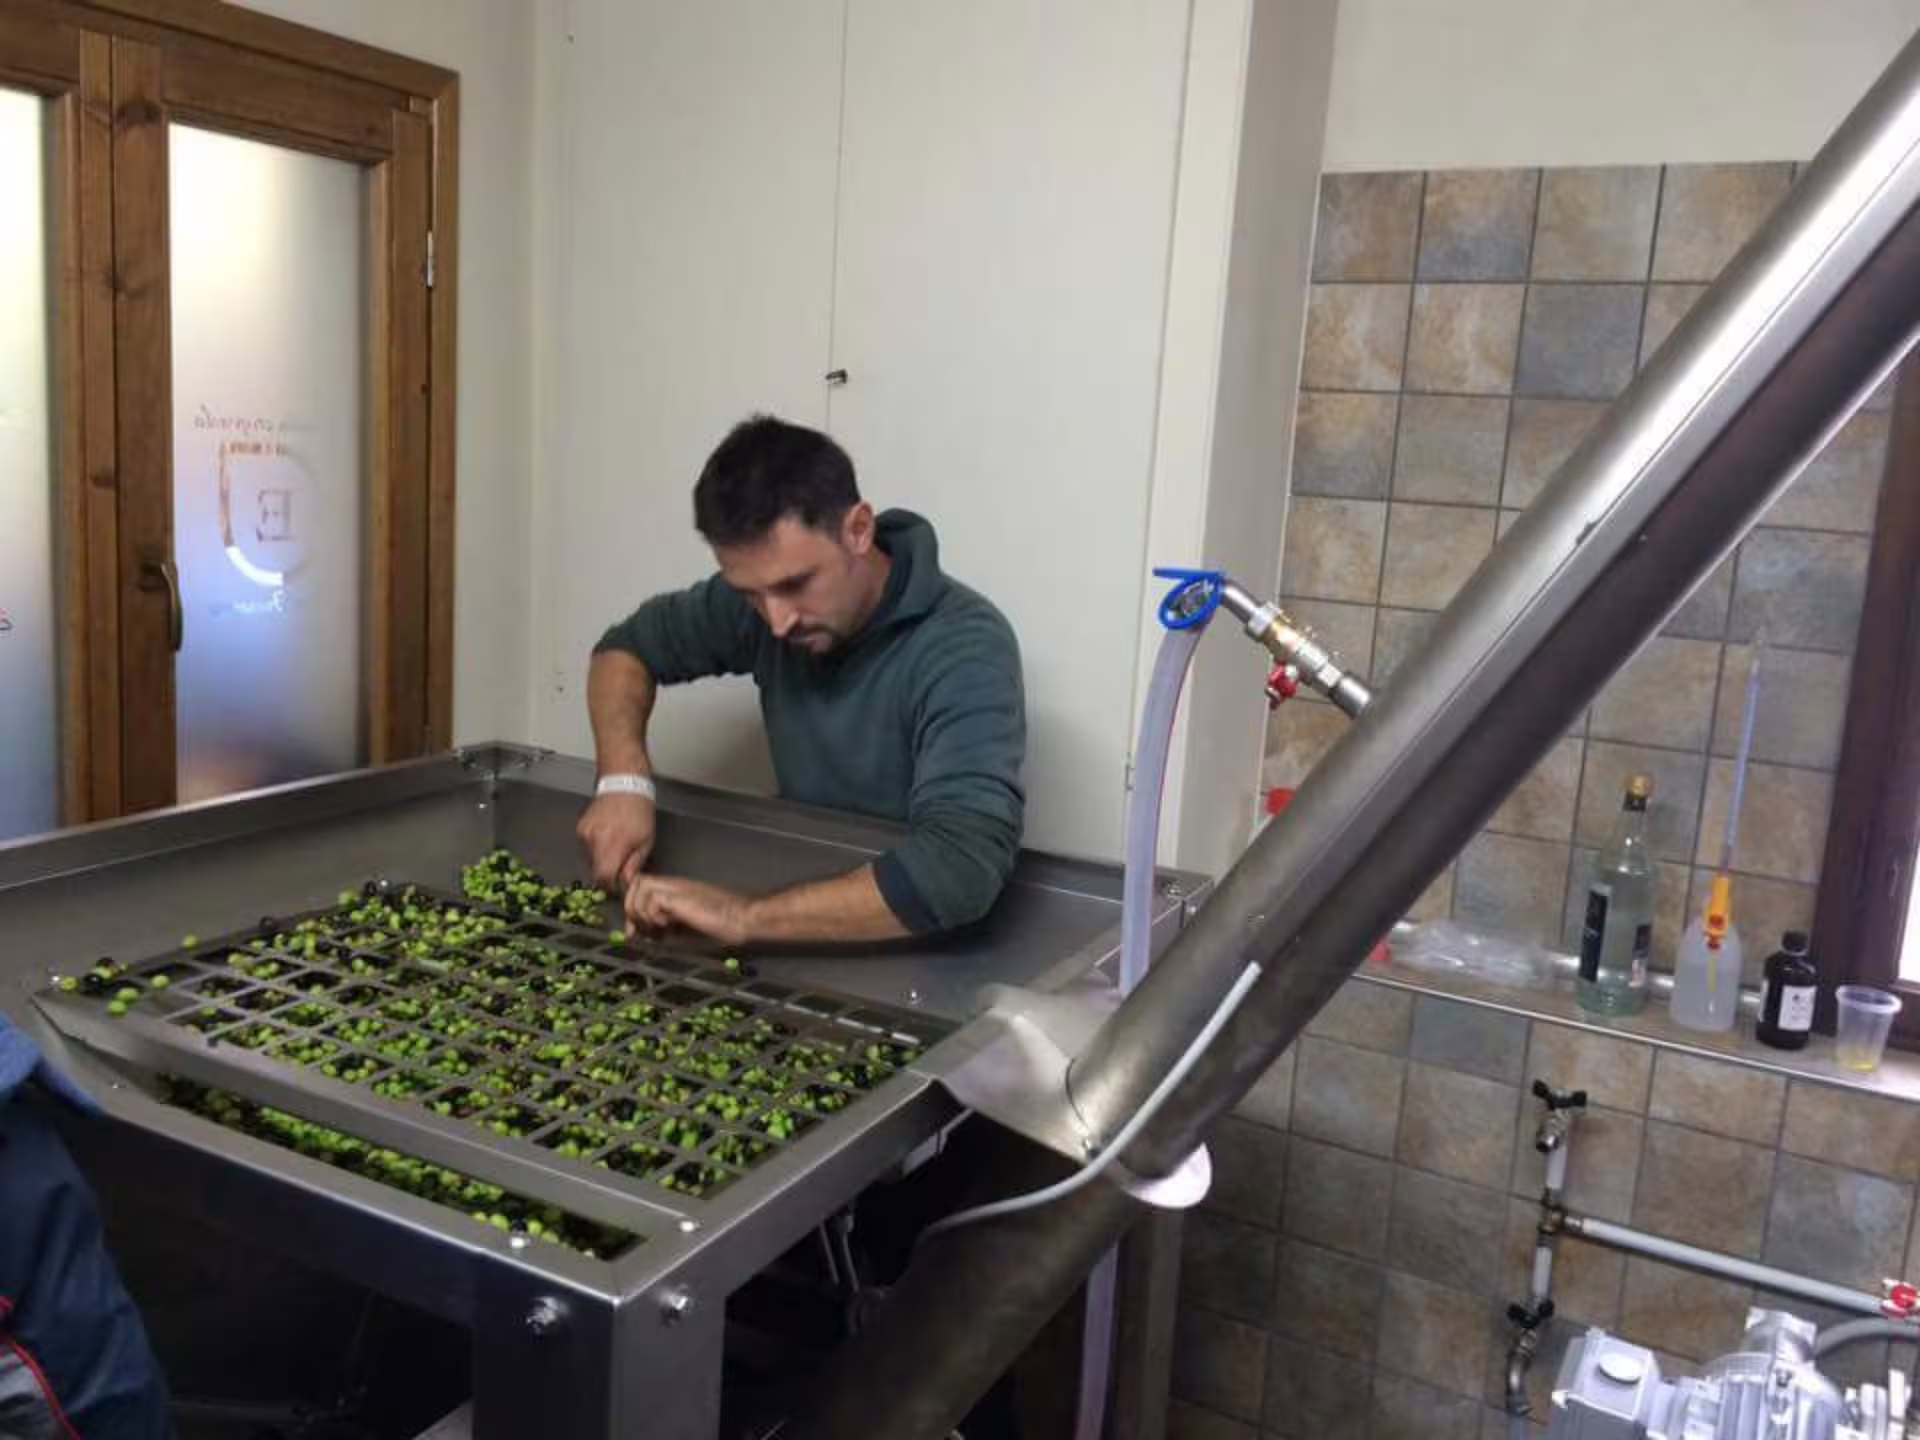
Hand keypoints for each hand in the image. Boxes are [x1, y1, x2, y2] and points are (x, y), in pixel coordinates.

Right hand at [577, 793, 656, 893]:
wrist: (624, 784)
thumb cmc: (639, 811)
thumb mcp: (646, 840)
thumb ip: (634, 864)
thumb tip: (626, 882)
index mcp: (614, 844)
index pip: (604, 877)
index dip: (611, 886)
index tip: (620, 884)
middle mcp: (596, 840)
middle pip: (596, 870)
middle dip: (608, 874)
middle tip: (622, 867)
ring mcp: (586, 834)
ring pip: (592, 859)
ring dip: (604, 858)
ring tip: (618, 843)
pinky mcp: (581, 828)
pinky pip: (588, 846)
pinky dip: (598, 846)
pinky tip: (609, 834)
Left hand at [625, 874, 753, 948]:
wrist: (740, 920)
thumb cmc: (719, 927)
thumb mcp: (679, 930)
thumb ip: (656, 928)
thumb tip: (632, 933)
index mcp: (672, 891)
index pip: (637, 886)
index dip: (632, 905)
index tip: (637, 930)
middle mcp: (671, 885)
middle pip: (635, 882)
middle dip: (633, 908)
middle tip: (649, 928)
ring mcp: (675, 887)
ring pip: (639, 888)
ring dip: (644, 912)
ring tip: (661, 927)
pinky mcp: (679, 895)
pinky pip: (652, 900)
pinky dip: (655, 916)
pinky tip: (670, 925)